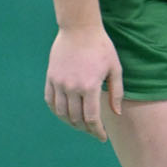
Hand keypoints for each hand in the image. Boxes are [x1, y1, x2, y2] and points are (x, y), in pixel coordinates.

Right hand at [44, 26, 123, 141]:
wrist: (79, 29)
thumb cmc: (101, 47)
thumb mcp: (115, 69)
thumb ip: (116, 93)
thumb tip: (115, 113)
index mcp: (89, 87)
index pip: (91, 119)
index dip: (97, 131)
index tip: (102, 138)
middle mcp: (72, 87)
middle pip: (76, 118)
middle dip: (86, 129)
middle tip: (93, 131)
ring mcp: (58, 83)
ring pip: (61, 112)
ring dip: (71, 123)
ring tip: (81, 125)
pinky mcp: (50, 78)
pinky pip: (50, 101)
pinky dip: (57, 111)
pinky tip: (65, 114)